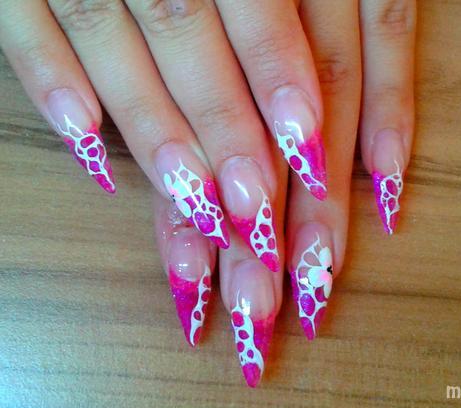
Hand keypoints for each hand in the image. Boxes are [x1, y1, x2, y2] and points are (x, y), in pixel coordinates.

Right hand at [0, 0, 326, 262]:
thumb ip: (269, 9)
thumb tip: (311, 105)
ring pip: (109, 32)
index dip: (283, 76)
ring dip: (152, 125)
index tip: (310, 154)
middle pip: (189, 28)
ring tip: (191, 200)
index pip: (261, 3)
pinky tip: (84, 137)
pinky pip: (20, 19)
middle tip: (253, 213)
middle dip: (225, 125)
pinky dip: (46, 74)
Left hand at [154, 0, 415, 387]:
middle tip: (260, 306)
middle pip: (257, 132)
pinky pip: (391, 31)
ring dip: (324, 189)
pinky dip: (394, 108)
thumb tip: (148, 175)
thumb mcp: (143, 22)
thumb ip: (149, 88)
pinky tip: (388, 183)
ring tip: (320, 270)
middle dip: (259, 226)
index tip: (196, 286)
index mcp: (185, 13)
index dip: (188, 214)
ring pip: (328, 94)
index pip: (186, 136)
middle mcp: (250, 0)